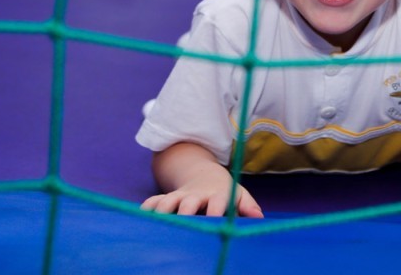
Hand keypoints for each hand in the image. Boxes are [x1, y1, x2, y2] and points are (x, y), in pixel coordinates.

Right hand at [140, 163, 263, 217]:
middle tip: (183, 226)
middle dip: (185, 214)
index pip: (216, 204)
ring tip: (158, 226)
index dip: (214, 214)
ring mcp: (179, 196)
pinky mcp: (166, 197)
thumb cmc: (224, 191)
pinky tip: (141, 219)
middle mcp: (196, 196)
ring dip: (163, 213)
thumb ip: (248, 205)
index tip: (213, 225)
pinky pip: (153, 202)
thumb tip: (258, 218)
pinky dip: (147, 209)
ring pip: (168, 202)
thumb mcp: (238, 194)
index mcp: (216, 195)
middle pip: (188, 204)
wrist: (203, 174)